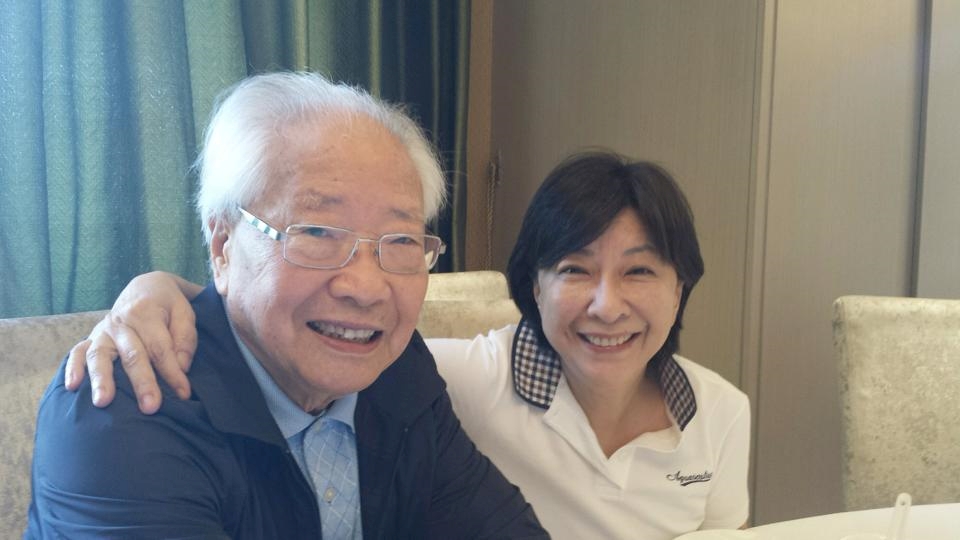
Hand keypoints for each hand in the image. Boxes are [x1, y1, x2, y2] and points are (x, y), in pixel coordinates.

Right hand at [64, 271, 200, 413]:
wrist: (145, 288)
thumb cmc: (168, 306)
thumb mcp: (184, 313)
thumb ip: (185, 338)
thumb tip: (181, 367)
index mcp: (146, 313)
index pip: (160, 348)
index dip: (172, 373)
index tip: (183, 394)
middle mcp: (121, 322)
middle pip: (132, 355)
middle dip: (142, 382)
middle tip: (150, 407)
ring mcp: (103, 331)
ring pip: (100, 355)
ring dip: (101, 379)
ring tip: (103, 402)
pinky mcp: (91, 338)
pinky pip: (77, 352)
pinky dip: (72, 368)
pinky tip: (72, 387)